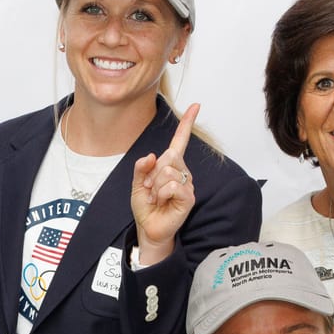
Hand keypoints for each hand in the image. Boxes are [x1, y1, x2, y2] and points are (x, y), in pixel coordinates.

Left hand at [131, 102, 199, 263]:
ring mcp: (187, 183)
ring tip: (156, 198)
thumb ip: (141, 168)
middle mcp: (181, 171)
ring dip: (155, 187)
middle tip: (151, 190)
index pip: (180, 141)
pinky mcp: (188, 196)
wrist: (149, 228)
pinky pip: (172, 185)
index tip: (196, 105)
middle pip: (167, 157)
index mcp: (170, 165)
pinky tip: (163, 202)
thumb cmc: (146, 207)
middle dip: (152, 174)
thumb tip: (151, 156)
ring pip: (167, 172)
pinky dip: (161, 194)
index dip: (187, 123)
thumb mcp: (137, 184)